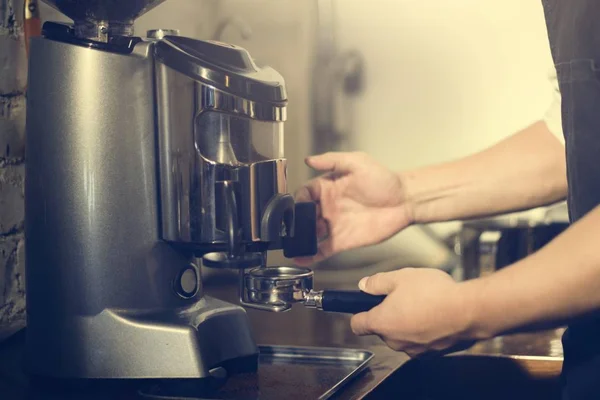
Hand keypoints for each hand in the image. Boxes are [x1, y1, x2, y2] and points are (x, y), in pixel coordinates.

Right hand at [294, 152, 412, 265]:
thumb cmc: (384, 179)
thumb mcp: (357, 162)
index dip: (297, 200)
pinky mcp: (342, 241)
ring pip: (310, 234)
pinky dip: (310, 255)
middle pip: (303, 216)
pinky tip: (300, 258)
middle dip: (296, 222)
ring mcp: (334, 225)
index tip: (296, 206)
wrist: (404, 201)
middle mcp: (328, 207)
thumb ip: (332, 160)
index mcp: (328, 187)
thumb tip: (308, 160)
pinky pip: (322, 250)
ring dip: (300, 239)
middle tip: (294, 228)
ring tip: (293, 244)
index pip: (304, 194)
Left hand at [350, 268, 475, 356]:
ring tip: (424, 304)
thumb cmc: (435, 293)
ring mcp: (414, 350)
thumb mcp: (400, 277)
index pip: (357, 325)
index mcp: (382, 322)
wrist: (469, 311)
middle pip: (383, 329)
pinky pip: (422, 342)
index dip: (359, 315)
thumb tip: (364, 285)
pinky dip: (425, 331)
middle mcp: (395, 341)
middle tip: (404, 297)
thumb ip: (377, 282)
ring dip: (409, 323)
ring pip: (403, 336)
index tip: (363, 309)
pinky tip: (436, 315)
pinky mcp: (433, 354)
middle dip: (390, 315)